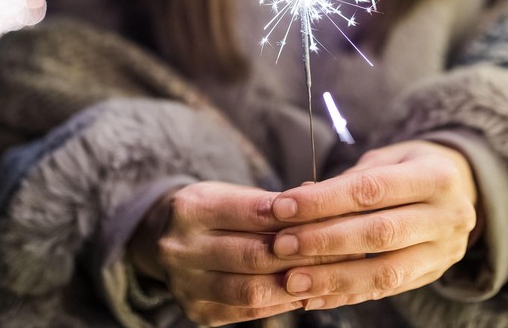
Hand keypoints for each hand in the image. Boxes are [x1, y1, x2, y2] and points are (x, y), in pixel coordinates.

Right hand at [136, 181, 353, 325]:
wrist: (162, 240)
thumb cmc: (214, 212)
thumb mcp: (232, 193)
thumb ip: (272, 203)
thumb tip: (322, 201)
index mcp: (190, 208)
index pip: (251, 213)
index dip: (294, 216)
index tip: (333, 215)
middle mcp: (181, 248)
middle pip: (254, 255)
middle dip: (303, 253)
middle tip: (344, 249)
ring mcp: (186, 285)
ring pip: (252, 290)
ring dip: (296, 284)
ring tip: (330, 275)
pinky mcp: (198, 313)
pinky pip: (247, 312)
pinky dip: (281, 303)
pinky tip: (307, 293)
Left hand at [269, 140, 477, 310]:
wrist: (460, 190)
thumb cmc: (410, 167)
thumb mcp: (388, 159)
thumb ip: (350, 181)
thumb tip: (300, 199)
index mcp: (437, 177)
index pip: (372, 190)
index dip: (324, 200)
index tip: (283, 206)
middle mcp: (448, 216)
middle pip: (380, 233)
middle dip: (325, 240)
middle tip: (282, 245)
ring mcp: (445, 251)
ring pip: (386, 271)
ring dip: (334, 278)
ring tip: (293, 280)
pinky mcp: (433, 274)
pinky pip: (386, 290)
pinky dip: (347, 295)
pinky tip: (314, 296)